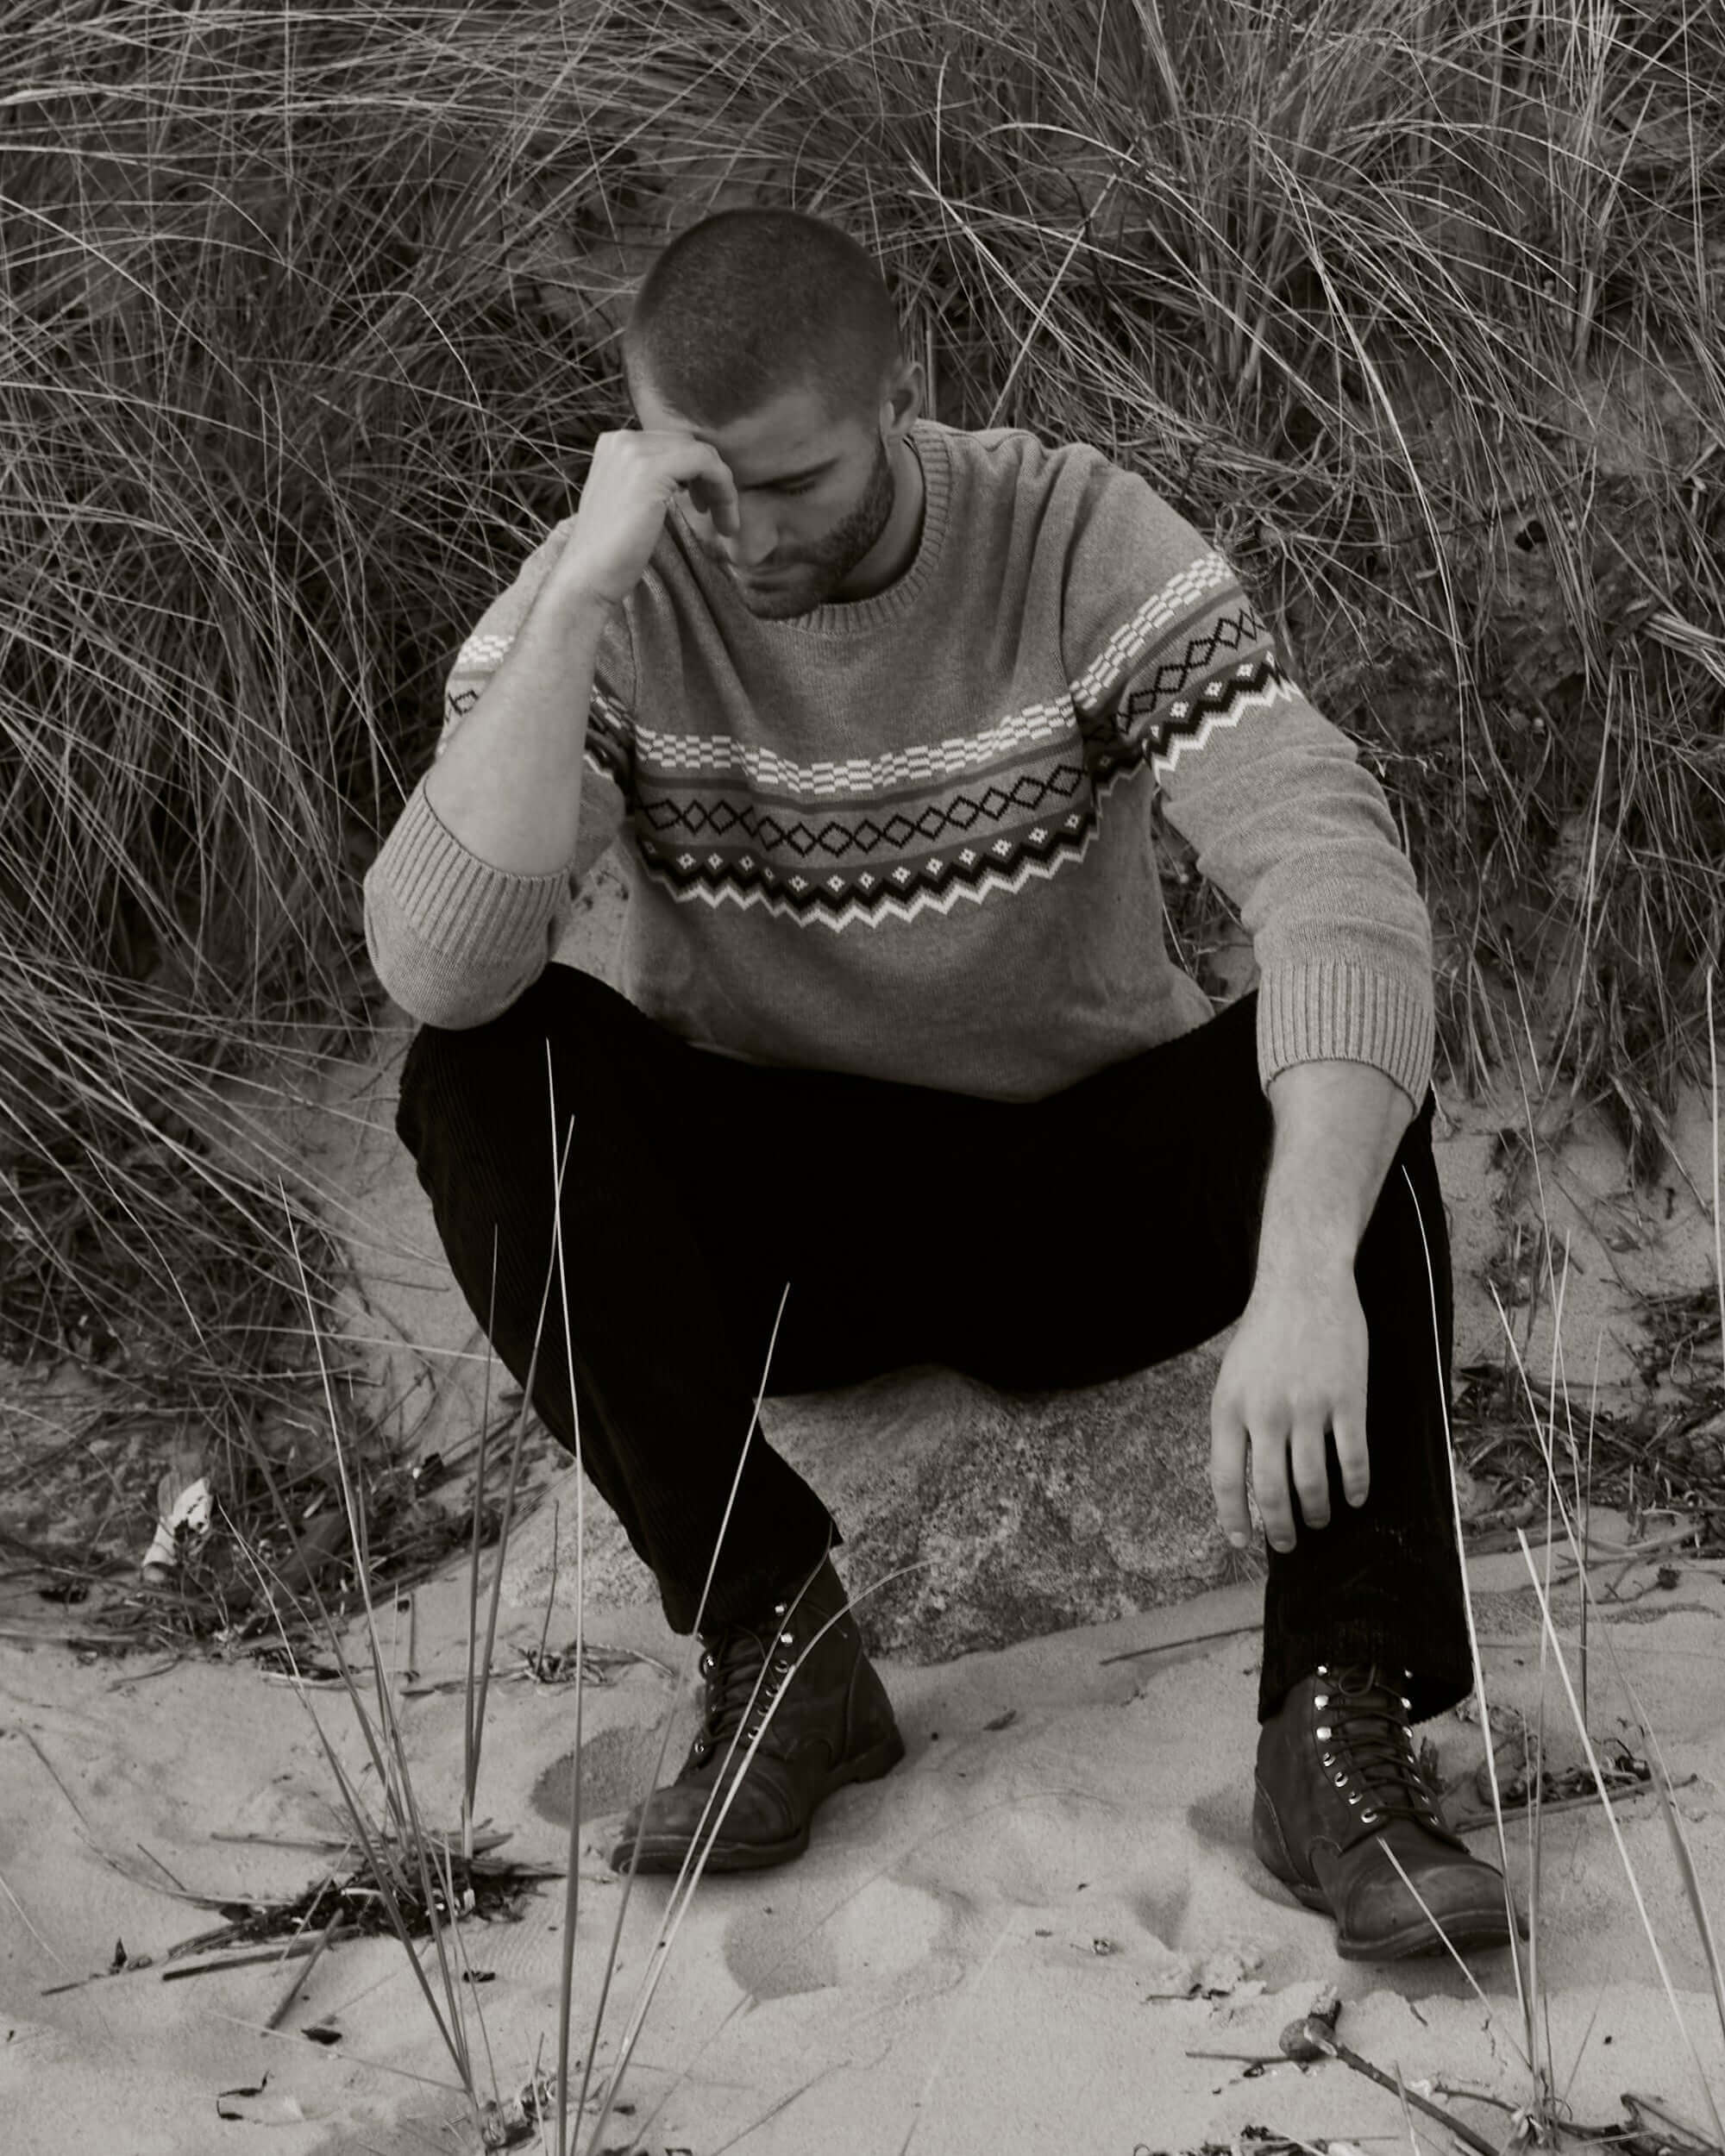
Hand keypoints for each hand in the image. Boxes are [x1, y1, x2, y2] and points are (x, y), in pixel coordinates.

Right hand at [553, 427, 741, 607]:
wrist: (589, 575)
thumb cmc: (612, 551)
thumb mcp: (632, 503)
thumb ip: (651, 482)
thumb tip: (688, 480)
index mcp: (615, 444)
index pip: (671, 446)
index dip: (696, 474)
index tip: (705, 507)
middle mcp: (622, 439)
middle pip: (688, 446)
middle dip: (711, 480)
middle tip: (718, 517)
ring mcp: (635, 451)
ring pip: (701, 453)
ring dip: (721, 488)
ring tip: (725, 523)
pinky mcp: (651, 469)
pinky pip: (706, 463)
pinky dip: (724, 489)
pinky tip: (724, 521)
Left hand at [1209, 1272, 1369, 1552]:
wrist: (1303, 1285)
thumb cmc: (1265, 1334)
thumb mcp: (1232, 1378)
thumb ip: (1235, 1425)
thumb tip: (1241, 1480)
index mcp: (1229, 1408)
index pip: (1226, 1480)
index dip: (1233, 1519)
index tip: (1241, 1543)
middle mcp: (1265, 1413)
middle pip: (1272, 1491)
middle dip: (1280, 1528)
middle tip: (1288, 1544)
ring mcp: (1308, 1408)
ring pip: (1313, 1483)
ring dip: (1317, 1512)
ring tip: (1320, 1520)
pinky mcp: (1347, 1400)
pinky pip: (1353, 1458)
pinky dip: (1355, 1486)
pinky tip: (1355, 1498)